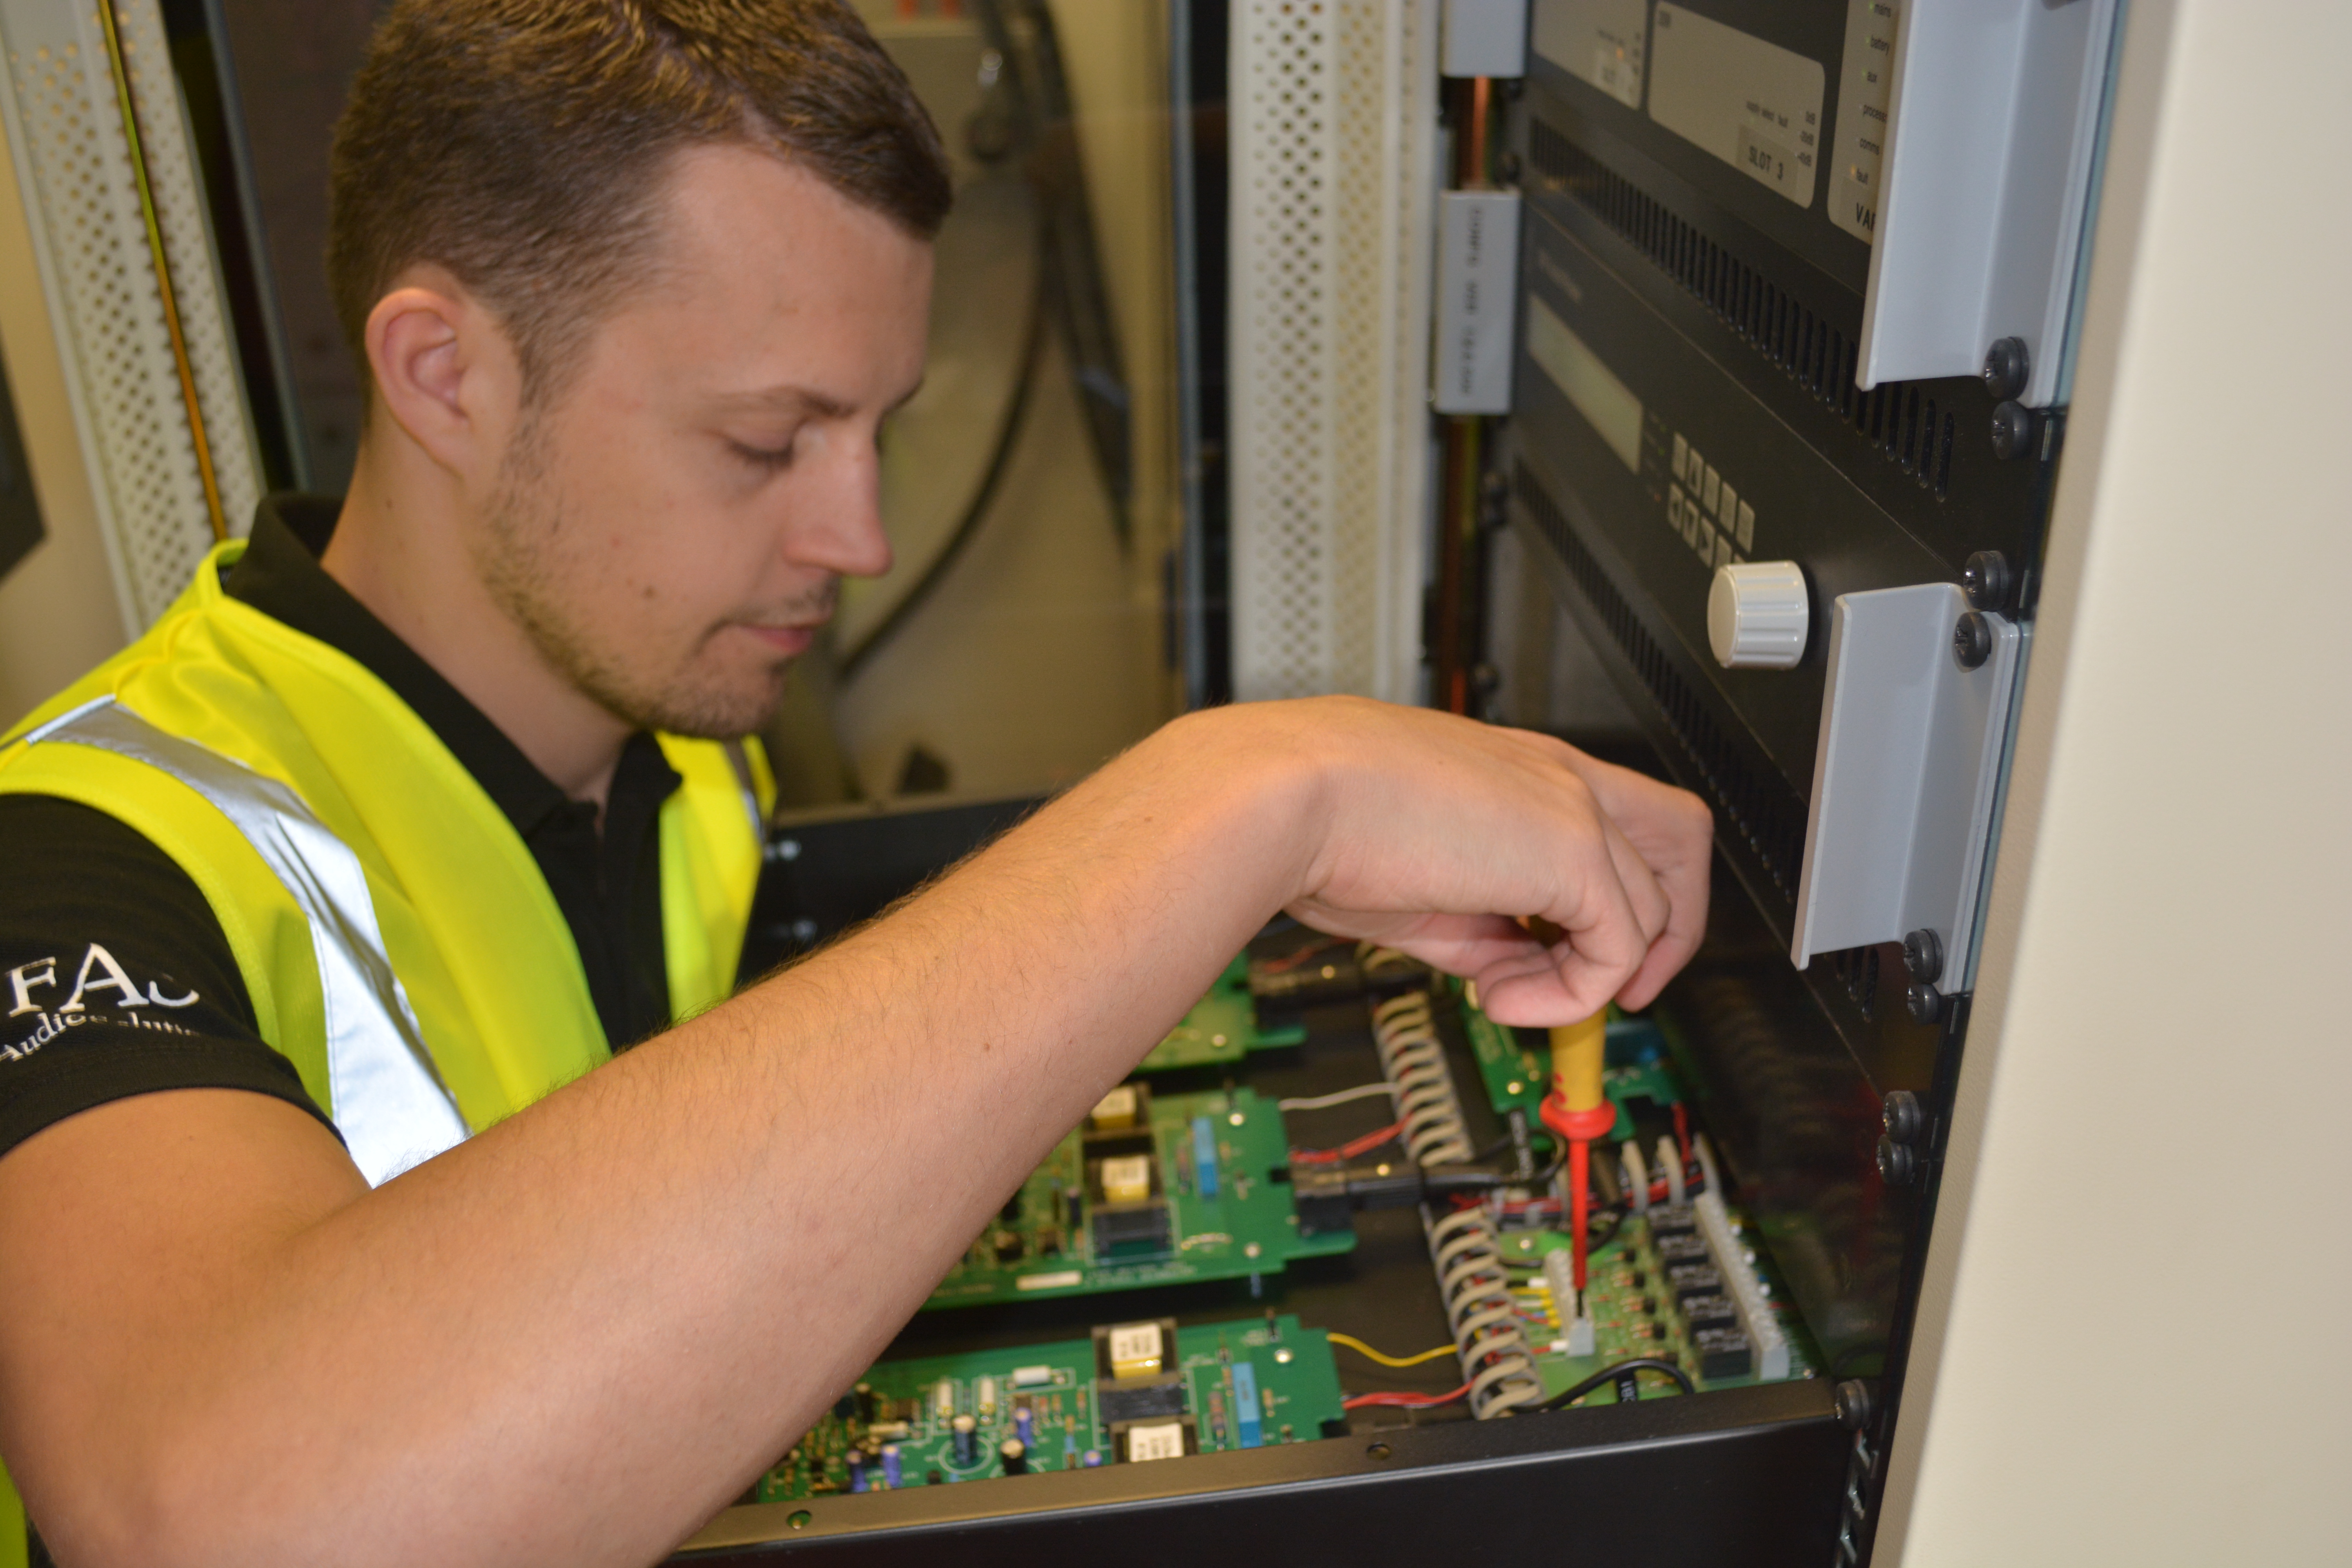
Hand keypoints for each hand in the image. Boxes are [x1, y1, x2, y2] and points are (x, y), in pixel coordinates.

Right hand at [1203, 698, 1711, 1024]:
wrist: (1286, 794)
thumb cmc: (1322, 819)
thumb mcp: (1420, 884)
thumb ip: (1480, 923)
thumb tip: (1507, 969)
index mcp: (1521, 772)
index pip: (1614, 825)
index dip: (1612, 898)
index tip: (1565, 954)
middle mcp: (1559, 777)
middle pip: (1681, 836)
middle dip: (1672, 924)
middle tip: (1622, 985)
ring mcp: (1573, 807)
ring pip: (1655, 908)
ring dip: (1592, 978)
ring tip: (1506, 994)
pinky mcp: (1572, 852)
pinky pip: (1617, 949)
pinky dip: (1569, 996)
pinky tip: (1499, 996)